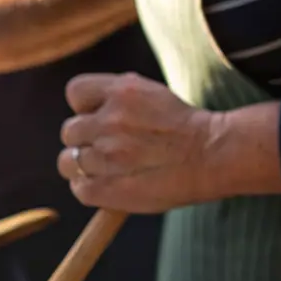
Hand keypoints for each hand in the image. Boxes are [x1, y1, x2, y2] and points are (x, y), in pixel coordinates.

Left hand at [57, 73, 228, 212]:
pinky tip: (108, 185)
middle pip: (69, 131)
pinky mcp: (105, 187)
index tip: (99, 116)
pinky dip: (88, 188)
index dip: (84, 107)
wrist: (214, 154)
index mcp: (121, 91)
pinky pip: (78, 188)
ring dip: (83, 167)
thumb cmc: (186, 127)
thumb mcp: (151, 95)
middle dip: (85, 140)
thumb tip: (90, 112)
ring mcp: (105, 155)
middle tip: (109, 148)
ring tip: (108, 169)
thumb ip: (117, 100)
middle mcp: (108, 120)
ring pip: (67, 162)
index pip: (75, 92)